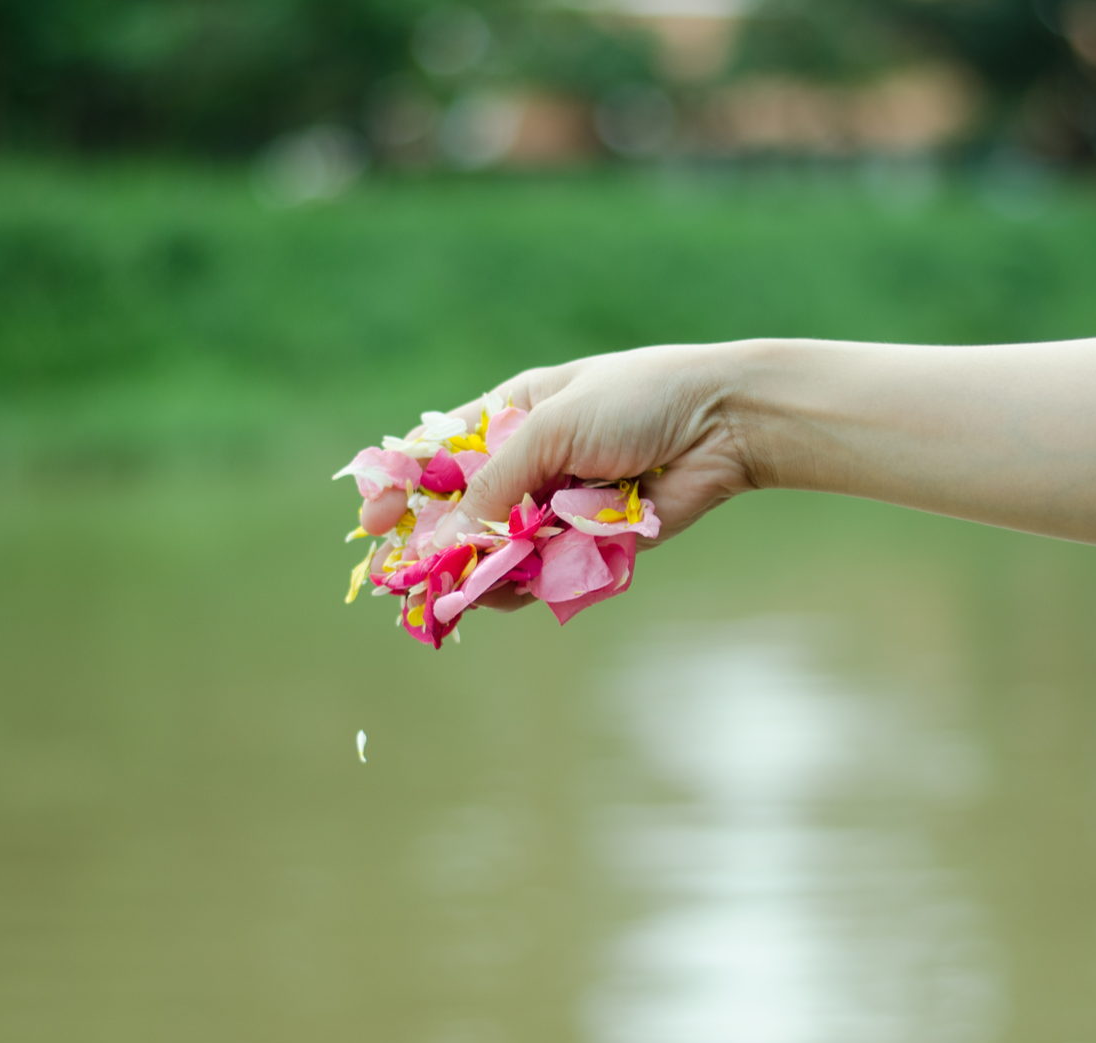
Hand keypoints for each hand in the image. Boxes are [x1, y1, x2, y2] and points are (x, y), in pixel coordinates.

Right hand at [359, 342, 760, 606]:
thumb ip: (498, 479)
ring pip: (502, 551)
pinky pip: (546, 572)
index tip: (374, 520)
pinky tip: (513, 589)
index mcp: (515, 414)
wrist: (722, 425)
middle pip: (465, 511)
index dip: (404, 485)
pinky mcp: (593, 541)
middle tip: (411, 577)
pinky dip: (528, 584)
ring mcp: (561, 504)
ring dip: (482, 571)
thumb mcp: (554, 426)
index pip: (441, 452)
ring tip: (469, 588)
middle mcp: (533, 461)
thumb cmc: (638, 401)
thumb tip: (453, 534)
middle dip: (437, 544)